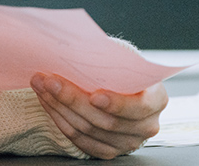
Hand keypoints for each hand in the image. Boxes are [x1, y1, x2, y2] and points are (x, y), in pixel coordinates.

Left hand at [31, 73, 166, 158]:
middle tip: (49, 80)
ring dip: (59, 107)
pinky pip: (81, 140)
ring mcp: (128, 141)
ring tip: (41, 86)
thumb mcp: (121, 61)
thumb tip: (74, 48)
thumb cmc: (119, 70)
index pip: (139, 107)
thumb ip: (107, 61)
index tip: (94, 95)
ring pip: (89, 131)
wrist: (119, 85)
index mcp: (156, 99)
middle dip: (72, 99)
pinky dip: (60, 119)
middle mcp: (146, 125)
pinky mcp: (109, 150)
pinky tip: (48, 102)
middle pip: (107, 121)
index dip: (116, 104)